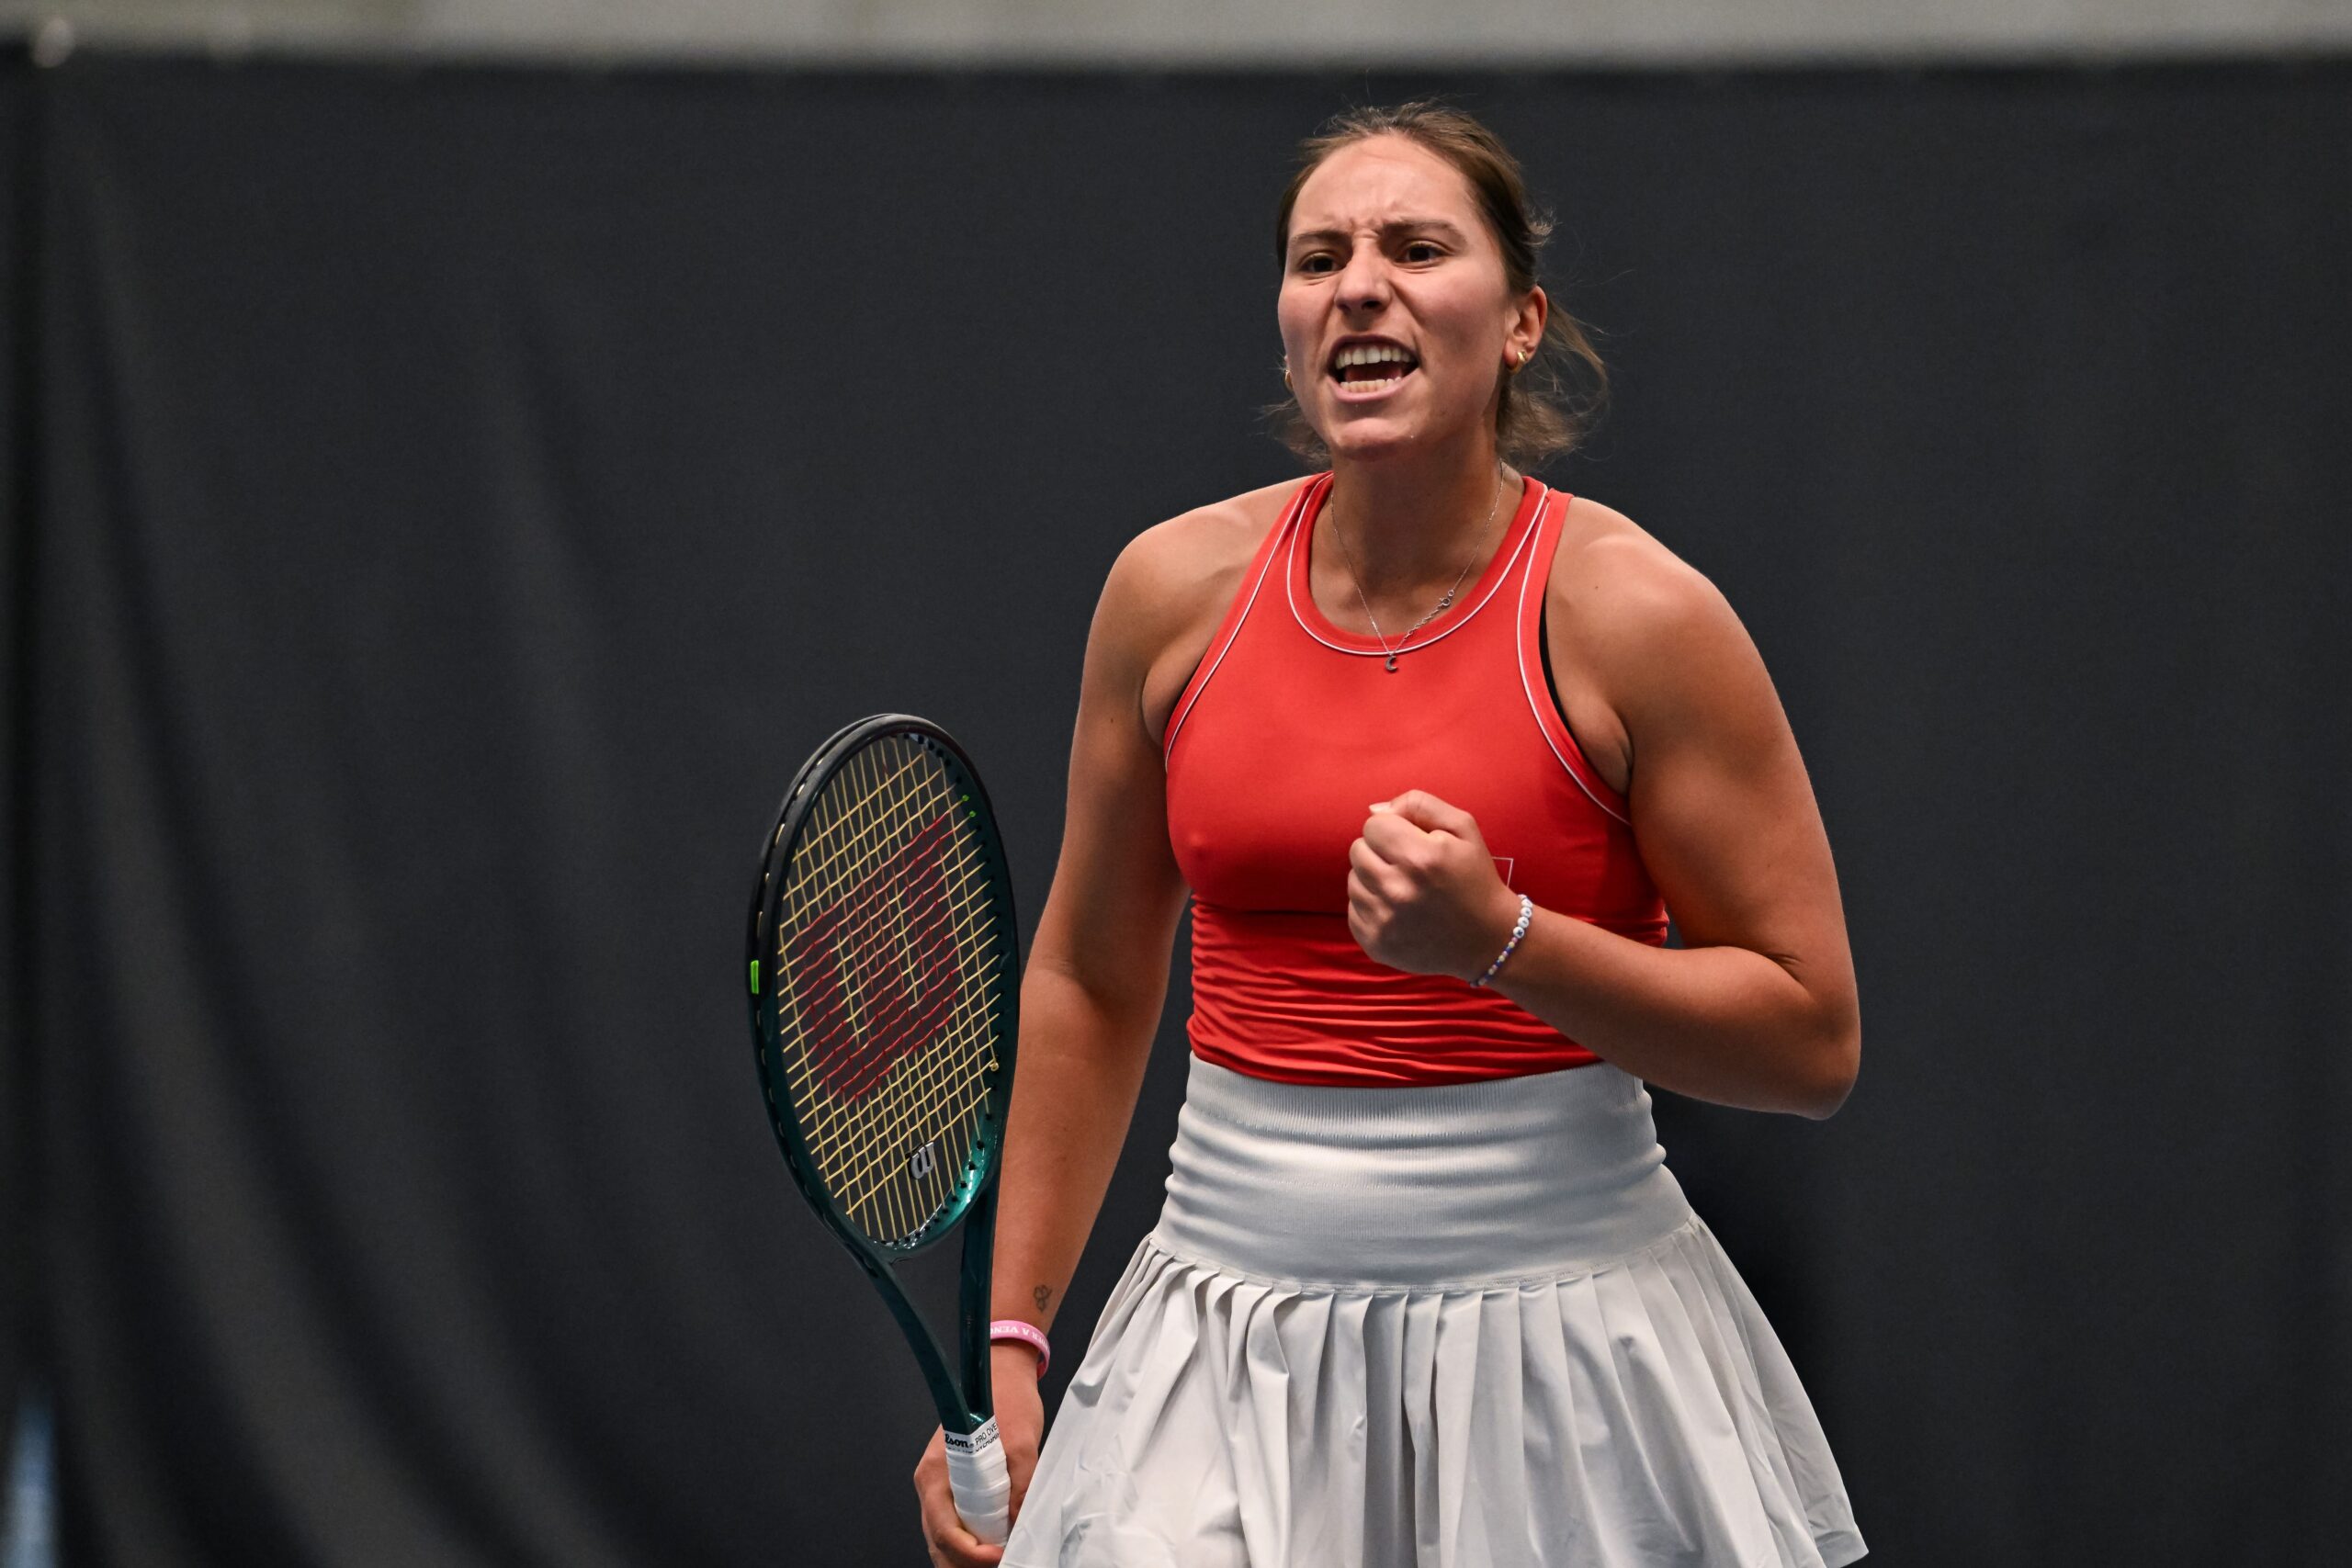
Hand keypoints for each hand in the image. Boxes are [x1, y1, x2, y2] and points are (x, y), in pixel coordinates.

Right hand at [915, 1343, 1045, 1566]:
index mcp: (936, 1473)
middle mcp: (930, 1482)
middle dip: (964, 1563)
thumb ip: (1019, 1487)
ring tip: (993, 1561)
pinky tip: (987, 1549)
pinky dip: (966, 1543)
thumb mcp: (1022, 1445)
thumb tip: (1018, 1527)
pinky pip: (951, 1523)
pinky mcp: (951, 1483)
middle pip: (938, 1541)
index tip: (1000, 1557)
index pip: (945, 1530)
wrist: (1003, 1371)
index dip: (970, 1554)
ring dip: (963, 1557)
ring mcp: (938, 1484)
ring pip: (942, 1536)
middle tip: (998, 1565)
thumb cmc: (1009, 1401)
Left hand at [1348, 790, 1521, 981]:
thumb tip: (1375, 810)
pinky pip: (1353, 909)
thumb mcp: (1463, 828)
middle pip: (1357, 850)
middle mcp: (1397, 891)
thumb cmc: (1475, 877)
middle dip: (1380, 851)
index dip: (1393, 829)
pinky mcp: (1376, 944)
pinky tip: (1398, 910)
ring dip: (1373, 878)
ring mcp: (1384, 922)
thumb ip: (1419, 804)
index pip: (1373, 825)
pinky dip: (1372, 906)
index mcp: (1420, 858)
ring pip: (1353, 879)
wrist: (1488, 939)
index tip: (1411, 842)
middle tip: (1407, 865)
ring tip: (1404, 888)